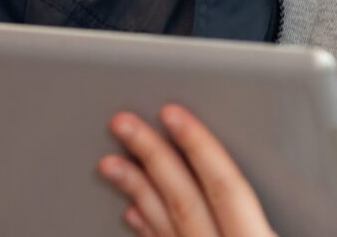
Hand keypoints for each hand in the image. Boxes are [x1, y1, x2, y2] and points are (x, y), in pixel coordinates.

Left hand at [98, 104, 336, 236]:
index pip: (225, 188)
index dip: (199, 146)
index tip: (173, 113)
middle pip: (182, 203)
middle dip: (151, 158)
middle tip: (122, 123)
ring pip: (164, 231)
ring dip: (136, 193)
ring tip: (111, 163)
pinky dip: (147, 233)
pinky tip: (134, 216)